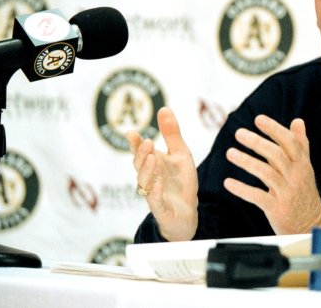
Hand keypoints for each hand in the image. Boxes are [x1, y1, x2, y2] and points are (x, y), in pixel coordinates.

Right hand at [127, 107, 198, 241]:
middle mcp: (149, 177)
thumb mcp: (181, 154)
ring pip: (144, 183)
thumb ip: (171, 134)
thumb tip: (164, 108)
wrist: (188, 211)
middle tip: (148, 142)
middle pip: (139, 165)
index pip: (140, 151)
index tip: (132, 132)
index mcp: (153, 163)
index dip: (135, 143)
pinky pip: (155, 201)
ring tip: (152, 158)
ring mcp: (153, 194)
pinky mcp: (161, 209)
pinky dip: (156, 192)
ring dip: (147, 170)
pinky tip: (159, 183)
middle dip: (141, 154)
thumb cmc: (180, 181)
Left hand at [223, 115, 320, 233]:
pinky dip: (242, 189)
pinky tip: (228, 183)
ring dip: (246, 161)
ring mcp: (287, 193)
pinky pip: (258, 196)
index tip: (258, 119)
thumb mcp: (305, 167)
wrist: (312, 223)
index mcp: (302, 164)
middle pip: (276, 155)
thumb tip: (297, 121)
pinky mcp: (278, 209)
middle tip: (239, 133)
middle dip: (256, 142)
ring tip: (230, 153)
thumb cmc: (303, 192)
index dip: (274, 129)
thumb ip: (300, 144)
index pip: (289, 142)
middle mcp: (296, 176)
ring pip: (266, 173)